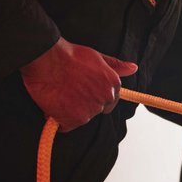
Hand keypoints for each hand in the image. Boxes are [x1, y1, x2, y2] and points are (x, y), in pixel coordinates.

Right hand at [20, 39, 137, 131]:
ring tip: (59, 96)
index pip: (109, 101)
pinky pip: (65, 126)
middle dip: (82, 104)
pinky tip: (52, 105)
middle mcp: (105, 98)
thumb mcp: (97, 57)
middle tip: (67, 91)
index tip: (82, 92)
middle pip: (94, 110)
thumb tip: (133, 68)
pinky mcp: (74, 120)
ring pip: (81, 118)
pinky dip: (58, 119)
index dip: (93, 97)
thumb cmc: (70, 55)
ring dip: (70, 111)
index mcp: (112, 84)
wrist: (48, 59)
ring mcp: (90, 110)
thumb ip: (115, 66)